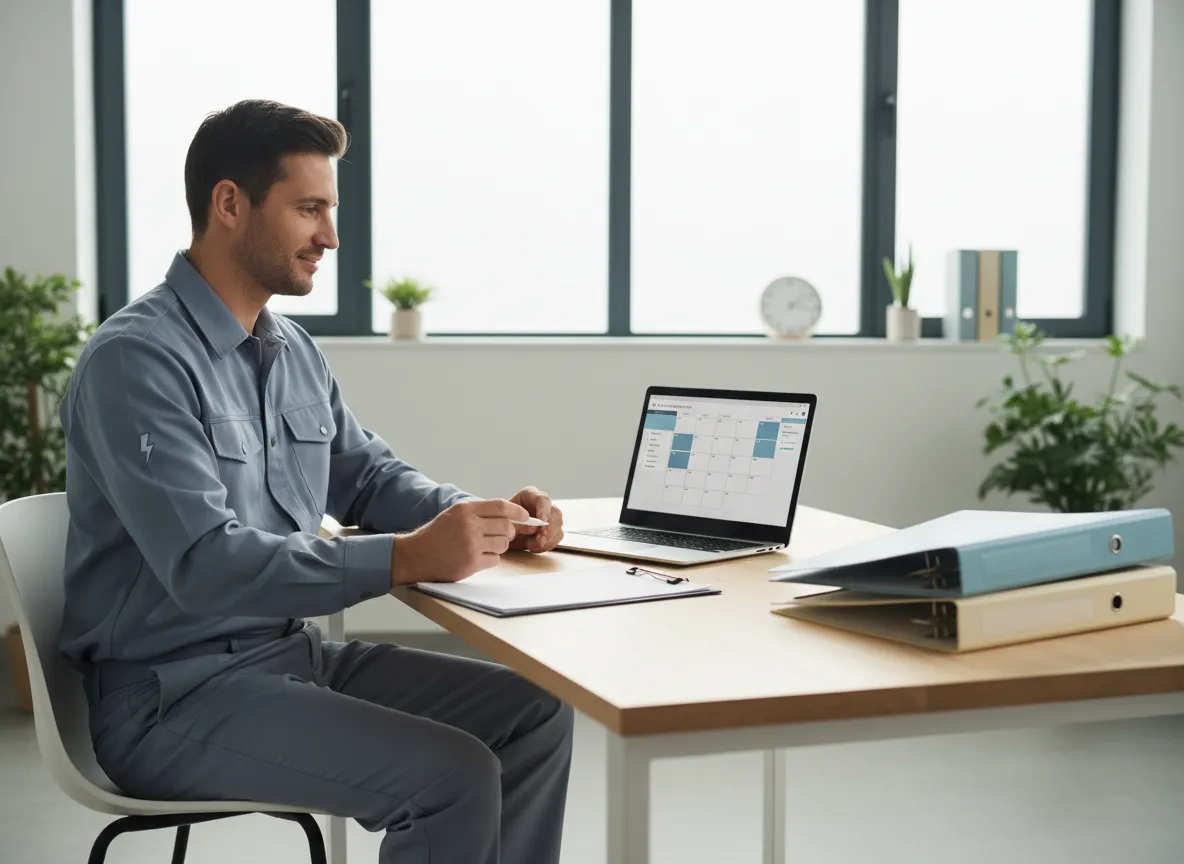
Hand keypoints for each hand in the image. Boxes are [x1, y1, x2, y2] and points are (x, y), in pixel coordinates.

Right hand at [390, 498, 529, 585]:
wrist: (415, 555)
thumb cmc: (437, 534)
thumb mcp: (454, 514)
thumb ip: (479, 512)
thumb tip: (510, 515)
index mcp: (465, 509)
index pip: (501, 507)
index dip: (517, 511)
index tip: (525, 516)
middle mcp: (469, 525)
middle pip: (506, 527)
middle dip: (507, 532)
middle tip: (500, 535)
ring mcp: (471, 545)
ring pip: (503, 544)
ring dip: (498, 546)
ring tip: (483, 546)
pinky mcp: (471, 563)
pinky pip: (495, 560)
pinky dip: (490, 559)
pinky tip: (477, 557)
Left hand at [507, 486, 564, 553]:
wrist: (500, 533)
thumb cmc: (501, 523)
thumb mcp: (504, 522)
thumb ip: (518, 523)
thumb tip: (534, 528)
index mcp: (530, 495)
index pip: (542, 499)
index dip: (544, 510)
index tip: (542, 521)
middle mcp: (542, 504)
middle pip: (555, 513)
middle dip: (549, 528)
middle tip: (539, 539)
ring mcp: (549, 517)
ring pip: (559, 525)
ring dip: (547, 538)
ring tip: (530, 545)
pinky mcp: (552, 529)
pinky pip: (557, 537)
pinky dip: (547, 545)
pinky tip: (533, 547)